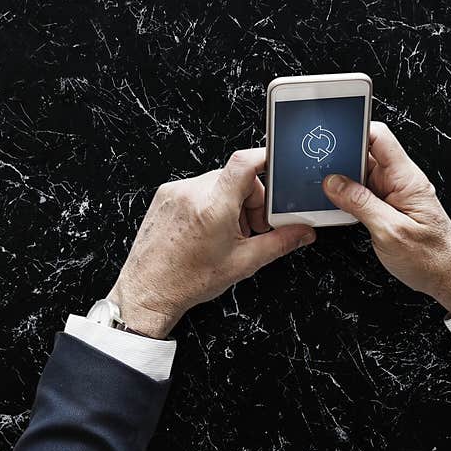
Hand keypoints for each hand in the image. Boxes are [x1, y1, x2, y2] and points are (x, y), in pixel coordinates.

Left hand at [108, 149, 315, 338]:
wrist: (148, 292)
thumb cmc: (188, 281)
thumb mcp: (244, 263)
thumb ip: (280, 243)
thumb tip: (302, 233)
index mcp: (214, 207)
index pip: (245, 162)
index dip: (266, 159)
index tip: (276, 168)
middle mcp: (193, 193)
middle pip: (237, 177)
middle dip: (252, 199)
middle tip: (250, 228)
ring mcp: (176, 192)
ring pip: (219, 183)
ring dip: (232, 203)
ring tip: (227, 234)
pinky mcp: (165, 195)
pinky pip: (199, 188)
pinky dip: (211, 203)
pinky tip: (209, 229)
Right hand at [322, 123, 450, 314]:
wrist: (450, 279)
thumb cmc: (432, 259)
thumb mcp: (391, 232)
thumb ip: (361, 204)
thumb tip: (334, 183)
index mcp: (407, 179)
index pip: (380, 137)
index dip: (355, 129)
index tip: (331, 134)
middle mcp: (401, 181)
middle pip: (366, 153)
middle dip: (341, 157)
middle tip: (317, 167)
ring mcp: (395, 194)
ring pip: (362, 174)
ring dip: (343, 180)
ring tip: (322, 188)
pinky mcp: (390, 208)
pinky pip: (365, 193)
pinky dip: (349, 196)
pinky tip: (336, 204)